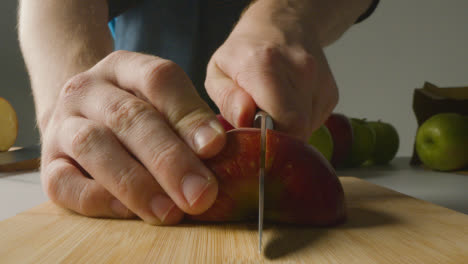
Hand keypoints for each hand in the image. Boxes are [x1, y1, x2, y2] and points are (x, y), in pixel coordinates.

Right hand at [40, 51, 225, 224]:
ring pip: (94, 146)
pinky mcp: (48, 164)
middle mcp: (88, 90)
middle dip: (168, 158)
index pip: (158, 79)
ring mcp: (62, 124)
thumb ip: (190, 120)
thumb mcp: (163, 102)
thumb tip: (218, 149)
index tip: (214, 147)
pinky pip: (65, 182)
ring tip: (169, 211)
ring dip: (136, 183)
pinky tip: (129, 212)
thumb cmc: (136, 113)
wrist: (81, 116)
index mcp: (125, 67)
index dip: (188, 114)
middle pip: (128, 116)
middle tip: (200, 193)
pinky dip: (99, 198)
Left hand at [205, 16, 337, 139]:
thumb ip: (227, 100)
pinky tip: (287, 106)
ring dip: (287, 130)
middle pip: (297, 130)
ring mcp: (320, 82)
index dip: (268, 141)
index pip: (283, 122)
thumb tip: (246, 119)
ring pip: (307, 130)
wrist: (283, 25)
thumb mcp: (218, 72)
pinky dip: (299, 123)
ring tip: (272, 111)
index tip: (253, 139)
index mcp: (265, 66)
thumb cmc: (245, 51)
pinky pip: (314, 123)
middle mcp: (300, 71)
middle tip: (260, 128)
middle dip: (277, 139)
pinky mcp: (331, 93)